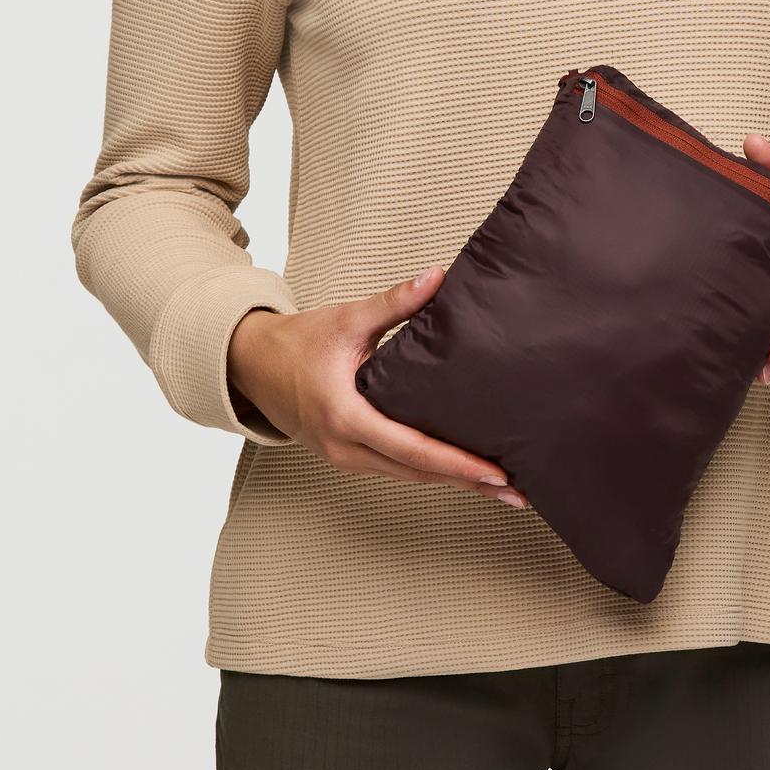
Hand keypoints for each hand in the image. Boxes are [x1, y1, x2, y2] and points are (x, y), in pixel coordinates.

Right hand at [226, 267, 527, 507]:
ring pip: (409, 477)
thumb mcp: (348, 319)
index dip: (456, 463)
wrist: (252, 366)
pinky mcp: (348, 457)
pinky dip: (432, 472)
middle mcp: (345, 446)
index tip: (495, 472)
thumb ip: (395, 302)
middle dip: (470, 484)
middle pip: (418, 473)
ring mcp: (345, 457)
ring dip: (455, 483)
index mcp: (345, 415)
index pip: (412, 448)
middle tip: (517, 492)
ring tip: (501, 488)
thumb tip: (437, 277)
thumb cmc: (298, 343)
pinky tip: (463, 473)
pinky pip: (397, 470)